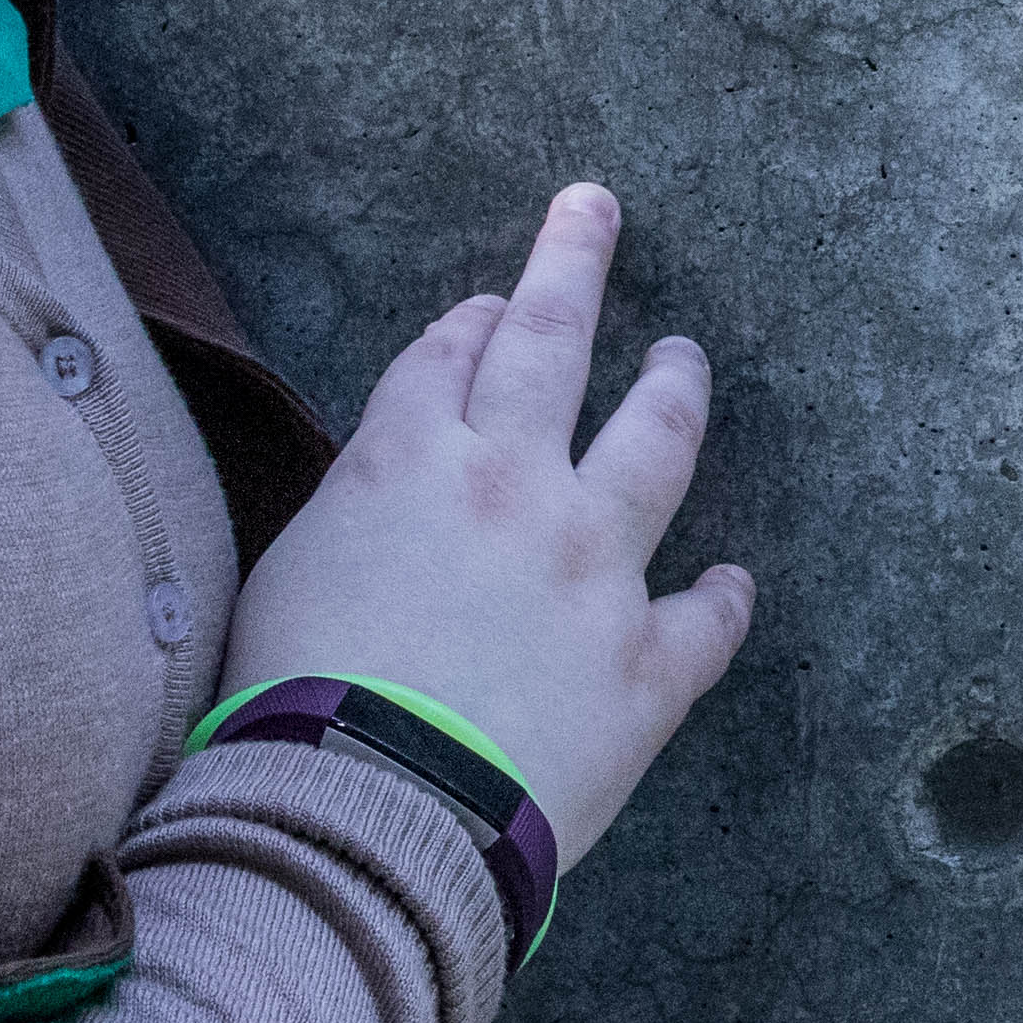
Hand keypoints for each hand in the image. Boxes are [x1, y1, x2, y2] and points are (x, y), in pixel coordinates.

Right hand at [222, 184, 755, 873]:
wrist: (371, 814)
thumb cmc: (293, 706)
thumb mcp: (287, 573)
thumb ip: (355, 514)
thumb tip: (389, 502)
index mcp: (411, 460)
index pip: (451, 355)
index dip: (473, 323)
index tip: (492, 307)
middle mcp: (514, 485)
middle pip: (555, 340)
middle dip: (575, 260)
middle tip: (596, 208)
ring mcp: (595, 567)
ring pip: (655, 443)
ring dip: (674, 389)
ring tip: (684, 359)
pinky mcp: (647, 660)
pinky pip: (706, 616)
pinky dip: (722, 597)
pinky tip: (734, 582)